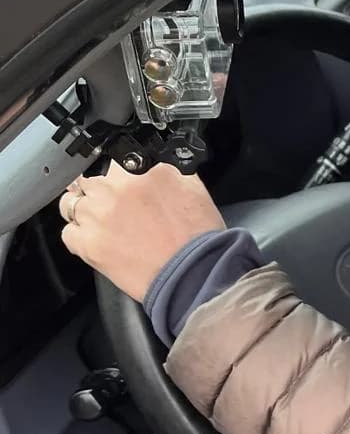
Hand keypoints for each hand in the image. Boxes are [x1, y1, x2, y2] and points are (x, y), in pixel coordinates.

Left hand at [59, 162, 224, 301]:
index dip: (118, 172)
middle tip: (113, 206)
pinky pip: (68, 233)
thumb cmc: (197, 238)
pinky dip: (80, 236)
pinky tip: (99, 241)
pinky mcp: (87, 244)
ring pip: (71, 204)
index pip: (113, 158)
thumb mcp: (192, 186)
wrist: (194, 275)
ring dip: (84, 212)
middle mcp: (113, 188)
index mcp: (139, 168)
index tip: (121, 182)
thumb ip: (165, 170)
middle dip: (98, 191)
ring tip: (104, 225)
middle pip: (87, 178)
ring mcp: (96, 215)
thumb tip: (152, 164)